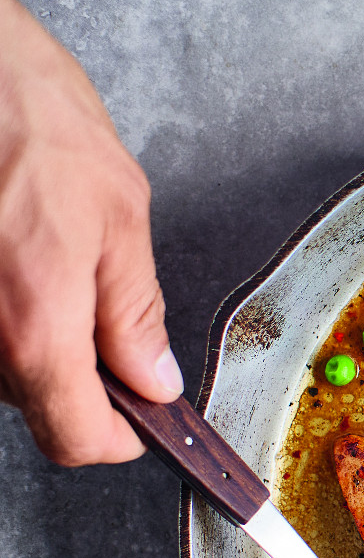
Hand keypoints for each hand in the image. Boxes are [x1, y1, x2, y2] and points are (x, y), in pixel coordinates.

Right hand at [0, 0, 180, 465]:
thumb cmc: (26, 119)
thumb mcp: (117, 217)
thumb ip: (133, 312)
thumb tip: (154, 379)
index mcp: (35, 329)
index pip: (75, 438)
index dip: (116, 437)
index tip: (139, 421)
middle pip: (32, 400)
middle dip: (75, 370)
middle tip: (93, 302)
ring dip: (28, 333)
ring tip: (37, 252)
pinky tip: (6, 247)